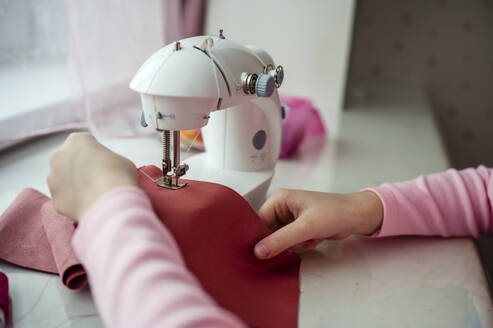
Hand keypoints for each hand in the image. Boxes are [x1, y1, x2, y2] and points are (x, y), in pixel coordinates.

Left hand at [47, 132, 137, 220]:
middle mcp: (58, 156)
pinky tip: (90, 205)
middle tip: (98, 178)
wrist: (111, 204)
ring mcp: (52, 179)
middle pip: (69, 159)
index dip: (97, 154)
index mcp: (76, 140)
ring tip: (94, 194)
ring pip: (63, 180)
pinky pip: (66, 199)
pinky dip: (75, 202)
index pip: (85, 143)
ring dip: (74, 184)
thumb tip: (104, 170)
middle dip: (80, 167)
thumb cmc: (120, 176)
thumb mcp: (121, 160)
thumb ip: (107, 160)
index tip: (106, 163)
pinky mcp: (55, 199)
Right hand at [254, 189, 382, 258]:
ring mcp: (291, 218)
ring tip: (310, 238)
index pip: (259, 221)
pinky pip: (291, 243)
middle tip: (296, 242)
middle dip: (283, 242)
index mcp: (279, 199)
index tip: (262, 252)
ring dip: (295, 245)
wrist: (357, 217)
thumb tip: (259, 251)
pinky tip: (314, 239)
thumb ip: (281, 240)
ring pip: (280, 241)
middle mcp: (283, 207)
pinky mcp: (299, 228)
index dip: (260, 237)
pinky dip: (301, 246)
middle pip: (268, 232)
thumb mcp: (306, 228)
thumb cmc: (335, 212)